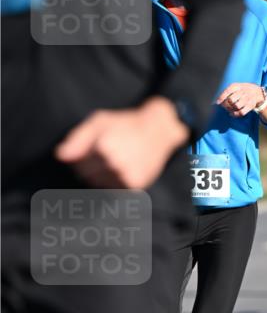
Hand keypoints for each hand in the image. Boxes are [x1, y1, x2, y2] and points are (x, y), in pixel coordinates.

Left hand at [55, 98, 188, 188]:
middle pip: (87, 177)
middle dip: (92, 168)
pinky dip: (116, 183)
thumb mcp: (99, 122)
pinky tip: (124, 169)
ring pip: (100, 186)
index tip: (95, 149)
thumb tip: (60, 156)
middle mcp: (114, 163)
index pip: (77, 165)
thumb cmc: (125, 123)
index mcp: (102, 146)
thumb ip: (77, 138)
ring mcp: (125, 175)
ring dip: (103, 177)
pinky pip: (114, 190)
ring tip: (116, 162)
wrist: (159, 130)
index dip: (83, 158)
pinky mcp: (135, 185)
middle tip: (108, 155)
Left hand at [216, 82, 262, 116]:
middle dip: (225, 104)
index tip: (217, 102)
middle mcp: (243, 92)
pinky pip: (241, 112)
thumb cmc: (243, 90)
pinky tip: (232, 113)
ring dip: (230, 109)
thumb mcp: (237, 86)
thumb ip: (228, 91)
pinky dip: (235, 114)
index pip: (228, 91)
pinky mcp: (250, 105)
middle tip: (224, 106)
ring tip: (229, 109)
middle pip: (231, 100)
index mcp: (238, 86)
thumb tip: (218, 101)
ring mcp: (247, 99)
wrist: (258, 92)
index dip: (221, 97)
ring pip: (236, 106)